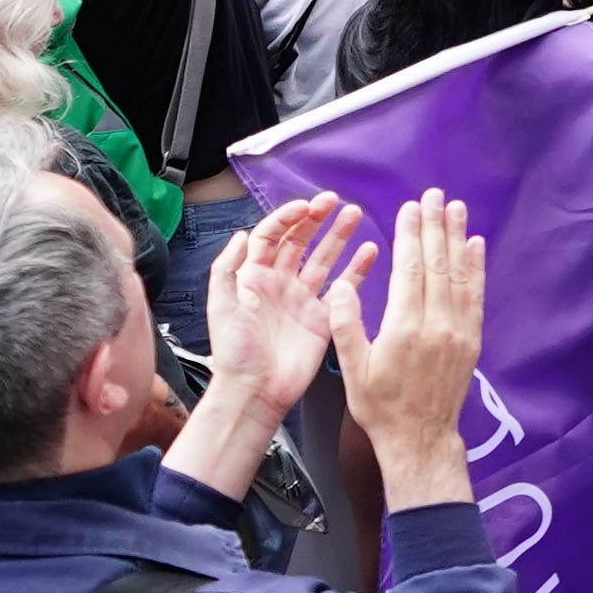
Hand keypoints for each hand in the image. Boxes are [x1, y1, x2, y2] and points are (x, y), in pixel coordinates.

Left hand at [196, 193, 373, 439]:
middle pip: (300, 241)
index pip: (272, 235)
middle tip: (334, 201)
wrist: (255, 391)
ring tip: (355, 215)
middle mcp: (280, 283)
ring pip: (324, 259)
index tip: (307, 206)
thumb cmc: (234, 352)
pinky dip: (357, 269)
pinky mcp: (322, 317)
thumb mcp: (222, 305)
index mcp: (254, 276)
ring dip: (339, 236)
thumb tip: (242, 234)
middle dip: (317, 219)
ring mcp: (303, 299)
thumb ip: (228, 268)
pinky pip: (343, 287)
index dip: (288, 217)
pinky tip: (370, 251)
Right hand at [351, 188, 488, 459]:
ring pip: (459, 274)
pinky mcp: (471, 339)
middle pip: (438, 264)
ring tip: (457, 208)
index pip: (410, 269)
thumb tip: (341, 286)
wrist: (420, 437)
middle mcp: (437, 323)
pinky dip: (477, 268)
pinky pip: (476, 296)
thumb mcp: (353, 370)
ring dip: (458, 238)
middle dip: (435, 226)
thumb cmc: (381, 406)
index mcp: (404, 327)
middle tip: (435, 195)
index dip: (411, 235)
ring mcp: (458, 331)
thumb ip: (347, 326)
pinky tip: (476, 246)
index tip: (410, 207)